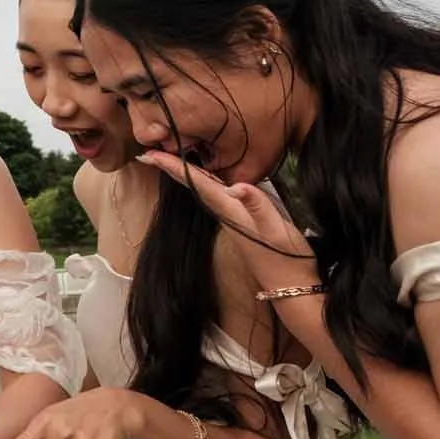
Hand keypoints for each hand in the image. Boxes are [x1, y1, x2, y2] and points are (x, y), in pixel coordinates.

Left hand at [138, 153, 318, 287]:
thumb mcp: (274, 228)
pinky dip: (206, 182)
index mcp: (229, 210)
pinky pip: (216, 196)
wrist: (291, 285)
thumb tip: (234, 185)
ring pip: (203, 190)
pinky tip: (205, 178)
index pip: (197, 183)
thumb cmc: (285, 256)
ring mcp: (232, 219)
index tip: (149, 154)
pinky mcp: (241, 223)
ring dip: (186, 175)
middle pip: (194, 186)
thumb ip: (256, 205)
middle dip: (172, 169)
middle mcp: (226, 214)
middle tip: (148, 153)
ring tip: (169, 160)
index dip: (174, 167)